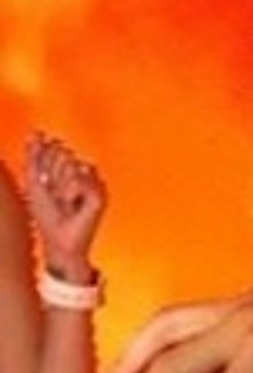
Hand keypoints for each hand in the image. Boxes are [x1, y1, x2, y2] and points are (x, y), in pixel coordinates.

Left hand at [24, 131, 105, 276]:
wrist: (58, 240)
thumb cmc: (47, 215)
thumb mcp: (33, 180)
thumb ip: (34, 155)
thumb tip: (36, 132)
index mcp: (67, 168)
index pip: (54, 147)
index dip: (44, 163)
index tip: (45, 184)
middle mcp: (83, 174)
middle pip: (63, 152)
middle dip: (53, 173)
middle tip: (57, 196)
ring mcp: (93, 184)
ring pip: (71, 163)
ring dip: (60, 184)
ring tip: (65, 202)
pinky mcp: (100, 195)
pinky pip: (79, 177)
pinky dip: (70, 191)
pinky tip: (73, 205)